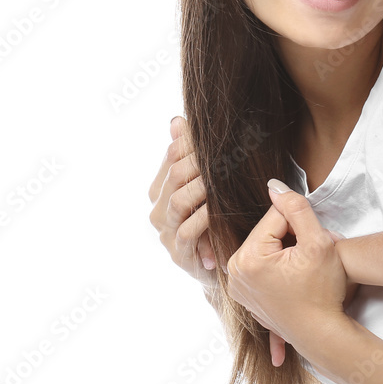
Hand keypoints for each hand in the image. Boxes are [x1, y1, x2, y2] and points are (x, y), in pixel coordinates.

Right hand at [148, 116, 215, 286]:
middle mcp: (159, 210)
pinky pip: (188, 231)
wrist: (223, 263)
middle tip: (223, 152)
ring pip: (178, 202)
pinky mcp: (180, 254)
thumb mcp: (208, 185)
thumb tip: (177, 120)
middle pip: (175, 176)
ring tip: (221, 178)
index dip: (192, 143)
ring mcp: (167, 233)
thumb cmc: (217, 219)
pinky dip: (204, 217)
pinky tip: (218, 208)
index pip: (172, 156)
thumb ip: (190, 155)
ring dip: (201, 188)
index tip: (215, 134)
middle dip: (198, 162)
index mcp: (161, 189)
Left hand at [226, 182, 350, 358]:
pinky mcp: (244, 296)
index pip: (274, 216)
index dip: (300, 224)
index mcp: (248, 258)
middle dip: (290, 237)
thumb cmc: (323, 291)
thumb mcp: (318, 242)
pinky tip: (292, 278)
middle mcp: (234, 272)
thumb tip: (274, 185)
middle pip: (267, 232)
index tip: (311, 243)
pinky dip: (277, 266)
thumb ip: (296, 207)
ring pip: (265, 248)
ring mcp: (237, 286)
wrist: (322, 333)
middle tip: (308, 257)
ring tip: (302, 269)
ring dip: (285, 250)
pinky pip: (260, 266)